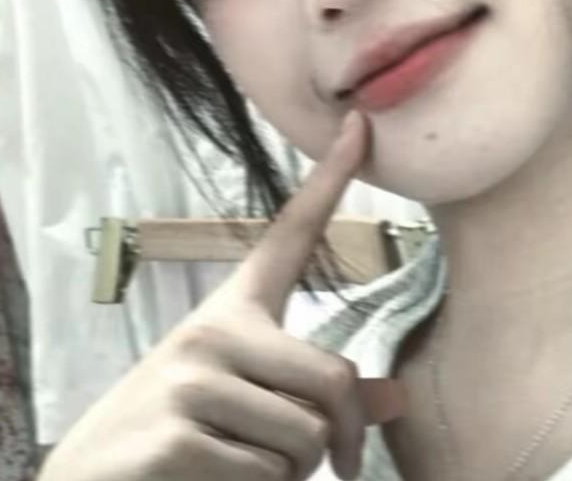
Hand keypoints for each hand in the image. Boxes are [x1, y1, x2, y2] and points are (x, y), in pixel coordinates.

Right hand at [40, 111, 379, 480]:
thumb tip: (397, 400)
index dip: (332, 178)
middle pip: (333, 382)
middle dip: (334, 441)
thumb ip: (315, 397)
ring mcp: (190, 378)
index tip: (362, 125)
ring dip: (290, 476)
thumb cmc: (181, 436)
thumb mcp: (249, 403)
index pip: (294, 232)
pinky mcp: (173, 437)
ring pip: (305, 442)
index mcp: (235, 311)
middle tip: (310, 463)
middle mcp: (214, 329)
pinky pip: (266, 479)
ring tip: (236, 466)